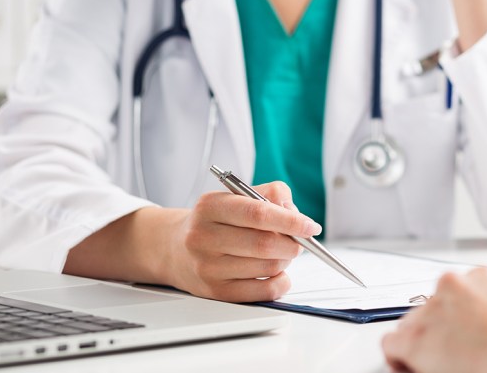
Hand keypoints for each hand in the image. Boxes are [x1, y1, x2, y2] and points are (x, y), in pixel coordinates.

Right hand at [166, 181, 321, 301]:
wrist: (175, 247)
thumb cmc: (216, 220)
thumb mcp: (237, 196)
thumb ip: (272, 194)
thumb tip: (295, 214)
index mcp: (211, 207)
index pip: (258, 213)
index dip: (291, 221)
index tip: (311, 226)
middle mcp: (204, 237)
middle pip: (265, 244)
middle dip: (292, 243)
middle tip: (298, 241)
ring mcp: (207, 267)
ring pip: (268, 267)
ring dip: (285, 260)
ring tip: (280, 253)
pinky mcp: (215, 292)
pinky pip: (263, 291)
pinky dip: (280, 282)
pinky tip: (276, 271)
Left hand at [382, 268, 486, 372]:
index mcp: (480, 278)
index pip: (459, 292)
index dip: (459, 316)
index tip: (464, 331)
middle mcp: (451, 286)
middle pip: (433, 307)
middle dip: (440, 328)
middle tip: (452, 352)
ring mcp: (431, 311)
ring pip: (412, 325)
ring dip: (422, 342)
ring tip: (437, 364)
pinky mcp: (414, 338)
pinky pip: (393, 345)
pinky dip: (399, 358)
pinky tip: (412, 368)